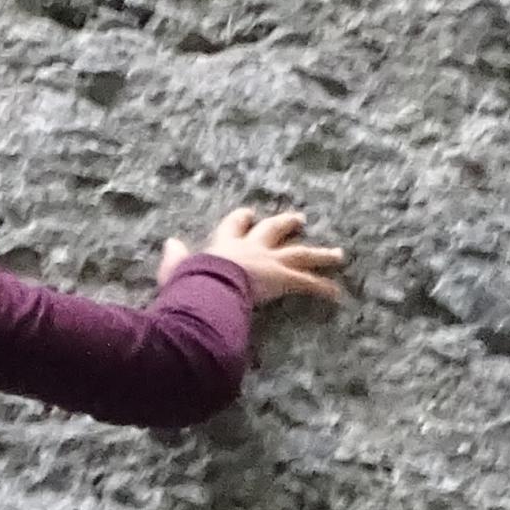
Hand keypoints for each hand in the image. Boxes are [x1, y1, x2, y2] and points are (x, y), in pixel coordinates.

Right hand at [161, 205, 344, 309]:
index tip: (249, 214)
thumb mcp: (177, 269)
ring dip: (321, 254)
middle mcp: (253, 248)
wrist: (210, 286)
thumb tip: (171, 243)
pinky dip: (324, 289)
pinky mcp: (285, 279)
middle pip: (275, 229)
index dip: (242, 219)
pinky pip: (310, 284)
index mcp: (227, 244)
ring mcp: (272, 262)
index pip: (236, 225)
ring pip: (302, 254)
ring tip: (338, 255)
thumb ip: (176, 258)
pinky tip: (338, 295)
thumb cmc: (191, 282)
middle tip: (301, 219)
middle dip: (288, 223)